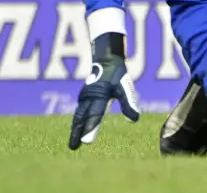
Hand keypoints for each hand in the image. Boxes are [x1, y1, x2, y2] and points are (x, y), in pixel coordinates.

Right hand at [68, 33, 140, 150]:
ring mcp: (84, 97)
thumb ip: (129, 103)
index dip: (90, 129)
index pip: (93, 116)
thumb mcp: (125, 87)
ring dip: (75, 128)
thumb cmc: (117, 75)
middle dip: (77, 132)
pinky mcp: (84, 96)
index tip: (85, 142)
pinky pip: (79, 111)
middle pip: (80, 118)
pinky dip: (77, 120)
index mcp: (98, 96)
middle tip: (73, 147)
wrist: (105, 60)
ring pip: (78, 115)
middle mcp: (88, 97)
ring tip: (73, 140)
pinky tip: (77, 126)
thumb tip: (133, 120)